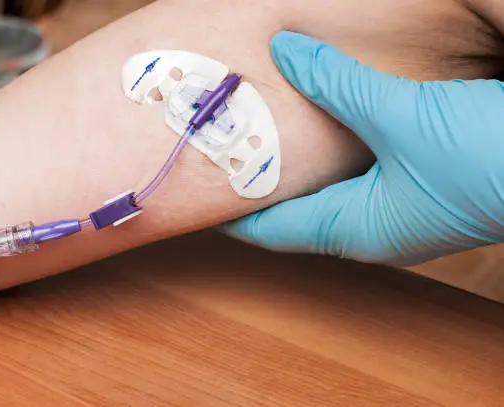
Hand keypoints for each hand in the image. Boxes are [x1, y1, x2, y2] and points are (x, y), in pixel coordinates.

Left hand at [222, 31, 503, 266]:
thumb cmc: (483, 161)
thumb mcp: (400, 116)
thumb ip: (339, 85)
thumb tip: (287, 53)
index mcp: (354, 229)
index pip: (272, 229)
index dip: (235, 211)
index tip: (201, 191)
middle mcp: (369, 230)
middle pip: (295, 214)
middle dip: (262, 186)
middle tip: (229, 154)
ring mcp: (395, 215)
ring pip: (326, 196)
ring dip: (297, 171)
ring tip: (267, 140)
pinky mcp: (417, 194)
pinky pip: (355, 181)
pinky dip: (332, 158)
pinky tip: (327, 132)